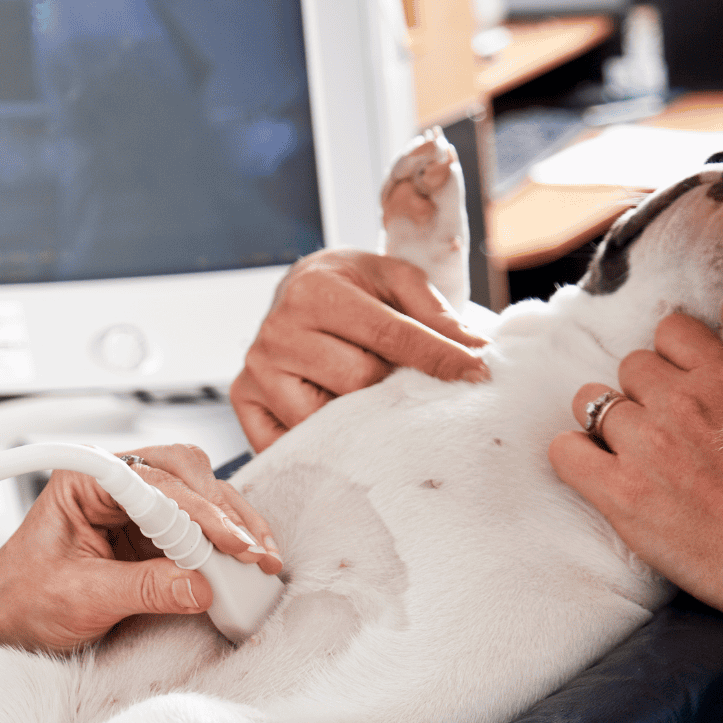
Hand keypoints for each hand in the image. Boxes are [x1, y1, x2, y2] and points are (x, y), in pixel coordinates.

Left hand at [0, 443, 281, 651]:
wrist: (1, 617)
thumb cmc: (21, 598)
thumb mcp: (79, 598)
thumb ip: (142, 589)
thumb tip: (202, 587)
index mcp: (86, 480)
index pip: (156, 485)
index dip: (200, 514)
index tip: (232, 545)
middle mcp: (116, 480)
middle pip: (188, 474)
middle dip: (226, 513)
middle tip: (255, 554)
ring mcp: (137, 503)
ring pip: (202, 493)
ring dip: (235, 525)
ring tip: (263, 560)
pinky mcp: (153, 530)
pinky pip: (200, 524)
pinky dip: (226, 541)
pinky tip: (247, 561)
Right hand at [230, 248, 489, 450]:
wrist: (298, 291)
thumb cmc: (353, 289)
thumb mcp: (395, 280)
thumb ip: (433, 312)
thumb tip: (475, 352)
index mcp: (314, 291)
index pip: (388, 335)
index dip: (438, 358)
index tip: (478, 374)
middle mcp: (276, 330)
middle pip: (358, 382)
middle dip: (392, 388)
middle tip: (407, 385)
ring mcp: (255, 371)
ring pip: (324, 419)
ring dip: (356, 418)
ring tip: (365, 399)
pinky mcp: (243, 402)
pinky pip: (289, 442)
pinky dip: (318, 442)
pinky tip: (333, 426)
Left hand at [548, 313, 722, 657]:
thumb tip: (690, 374)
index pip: (669, 331)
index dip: (664, 362)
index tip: (670, 389)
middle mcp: (682, 403)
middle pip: (627, 367)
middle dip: (635, 396)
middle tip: (651, 434)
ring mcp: (646, 445)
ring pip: (590, 402)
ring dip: (601, 426)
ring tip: (624, 458)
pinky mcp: (620, 491)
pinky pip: (564, 451)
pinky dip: (572, 458)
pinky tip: (594, 475)